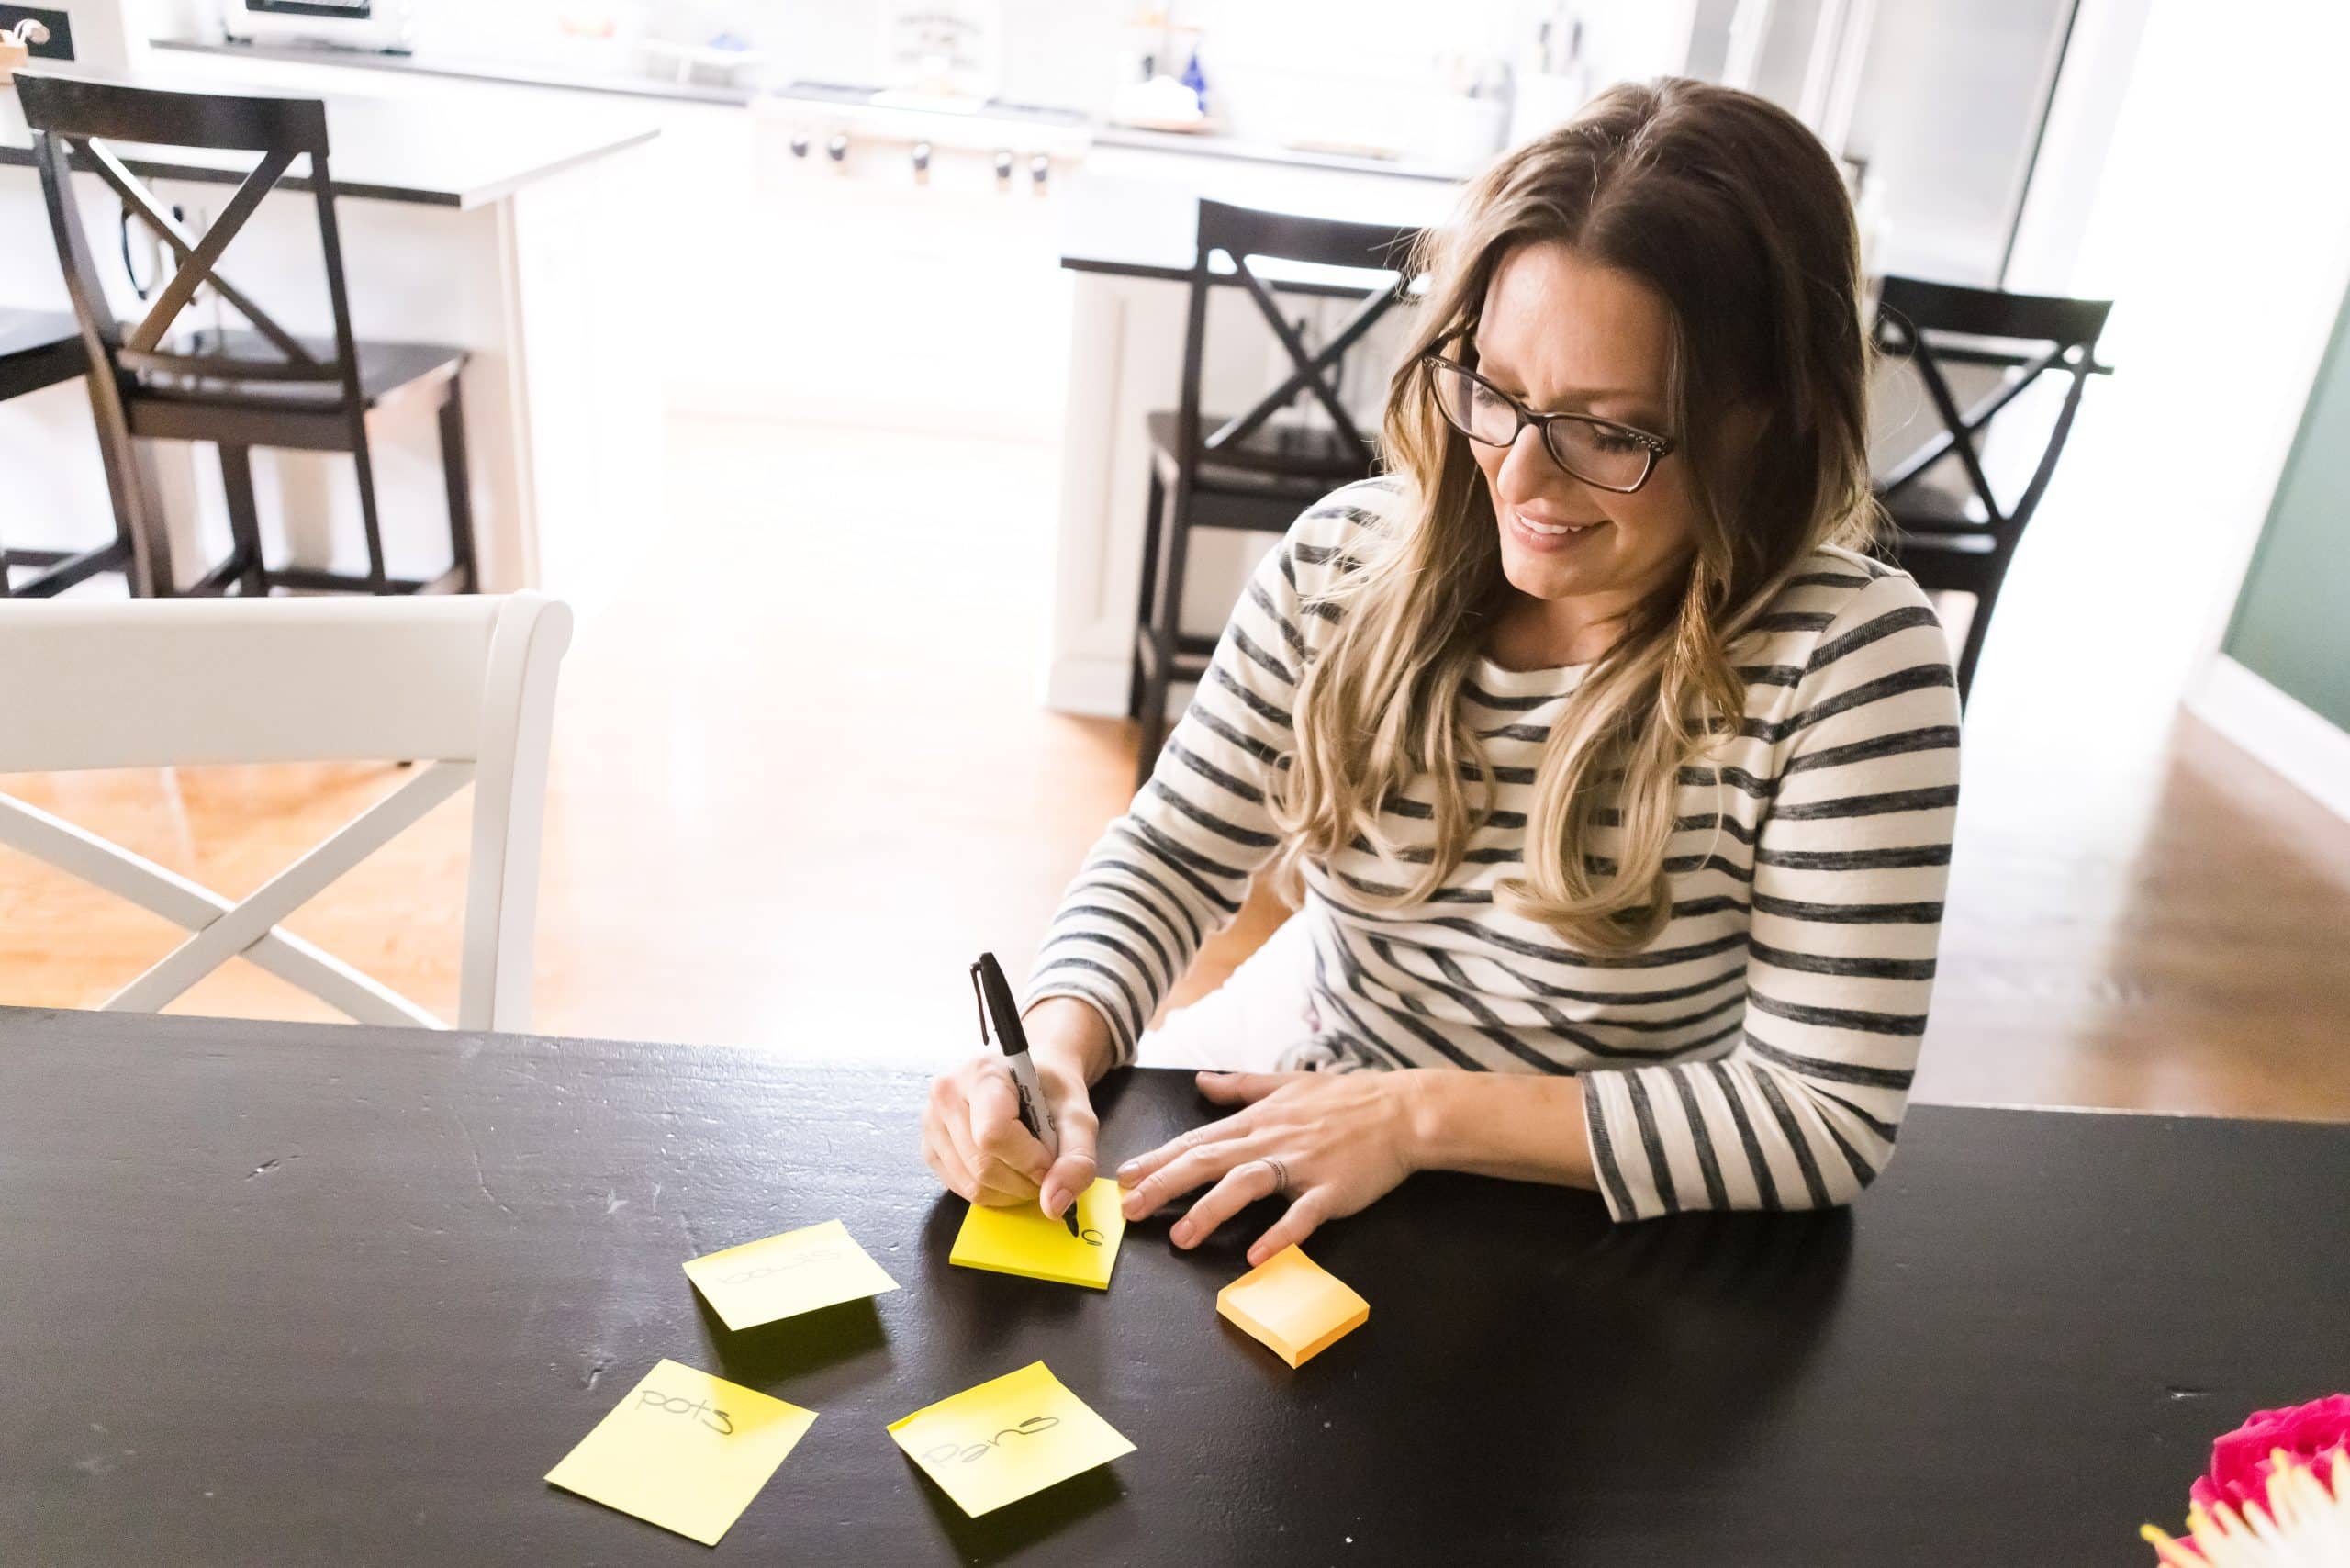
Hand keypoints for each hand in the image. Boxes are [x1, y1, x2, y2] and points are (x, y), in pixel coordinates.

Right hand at [920, 1047, 1099, 1216]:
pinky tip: (1007, 1171)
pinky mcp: (929, 1149)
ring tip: (1027, 1168)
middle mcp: (946, 1094)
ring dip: (1010, 1191)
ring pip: (972, 1185)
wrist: (1027, 1082)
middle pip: (982, 1166)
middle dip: (1024, 1181)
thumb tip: (1054, 1204)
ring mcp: (931, 1123)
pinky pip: (961, 1190)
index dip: (1029, 1160)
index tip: (1050, 1158)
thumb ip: (1077, 1159)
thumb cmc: (1049, 1092)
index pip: (993, 1134)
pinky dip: (992, 1193)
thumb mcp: (1078, 1117)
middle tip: (1045, 1168)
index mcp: (982, 1073)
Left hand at [1116, 1070, 1422, 1267]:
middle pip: (1209, 1161)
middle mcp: (1270, 1140)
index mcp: (1257, 1120)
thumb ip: (1240, 1088)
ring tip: (1180, 1237)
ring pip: (1246, 1185)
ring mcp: (1301, 1165)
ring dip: (1210, 1210)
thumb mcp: (1286, 1083)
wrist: (1402, 1110)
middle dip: (1165, 1184)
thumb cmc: (1346, 1098)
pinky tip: (1255, 1257)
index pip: (1197, 1139)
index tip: (1125, 1175)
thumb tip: (1202, 1082)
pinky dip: (1279, 1235)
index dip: (1159, 1158)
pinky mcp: (1331, 1190)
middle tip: (1131, 1207)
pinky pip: (1301, 1215)